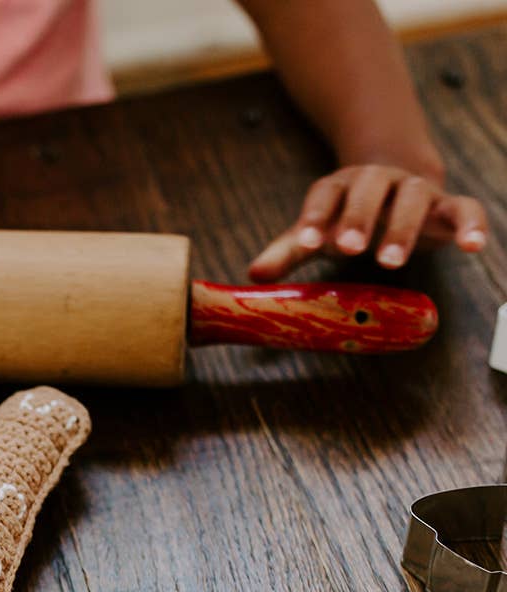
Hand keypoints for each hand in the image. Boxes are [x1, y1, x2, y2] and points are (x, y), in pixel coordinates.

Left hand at [249, 164, 487, 281]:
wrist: (391, 190)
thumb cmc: (346, 218)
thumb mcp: (315, 233)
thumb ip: (287, 251)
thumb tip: (253, 274)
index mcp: (341, 186)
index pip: (325, 196)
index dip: (316, 218)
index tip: (309, 244)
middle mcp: (378, 181)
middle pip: (371, 189)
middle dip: (360, 217)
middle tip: (351, 249)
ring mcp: (415, 190)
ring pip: (414, 198)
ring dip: (404, 228)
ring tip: (391, 262)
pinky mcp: (446, 205)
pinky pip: (464, 208)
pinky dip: (470, 224)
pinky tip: (473, 246)